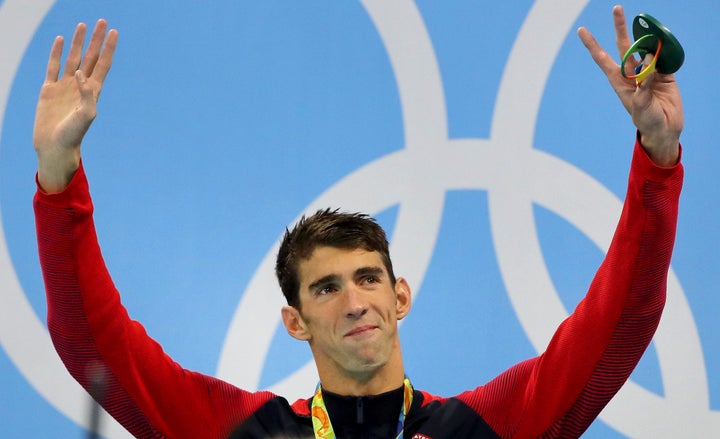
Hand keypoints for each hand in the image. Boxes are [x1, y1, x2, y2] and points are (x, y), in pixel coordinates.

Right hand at [33, 19, 117, 192]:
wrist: (55, 146)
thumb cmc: (74, 135)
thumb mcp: (86, 116)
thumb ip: (87, 95)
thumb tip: (80, 73)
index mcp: (93, 91)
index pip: (103, 64)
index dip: (108, 48)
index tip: (114, 32)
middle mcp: (81, 86)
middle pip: (91, 57)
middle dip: (96, 40)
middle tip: (102, 22)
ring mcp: (65, 86)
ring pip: (73, 58)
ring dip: (78, 42)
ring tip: (82, 25)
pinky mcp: (49, 89)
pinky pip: (53, 66)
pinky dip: (57, 52)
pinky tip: (61, 40)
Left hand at [578, 5, 682, 166]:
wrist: (665, 129)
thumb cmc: (647, 122)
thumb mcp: (642, 108)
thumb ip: (644, 89)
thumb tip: (648, 66)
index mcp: (619, 81)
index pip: (602, 59)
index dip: (592, 45)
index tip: (581, 30)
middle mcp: (632, 73)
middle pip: (624, 46)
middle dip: (620, 27)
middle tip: (617, 8)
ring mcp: (648, 72)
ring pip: (646, 48)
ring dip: (647, 36)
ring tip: (649, 27)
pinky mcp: (664, 74)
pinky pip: (663, 58)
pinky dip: (664, 51)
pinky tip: (665, 47)